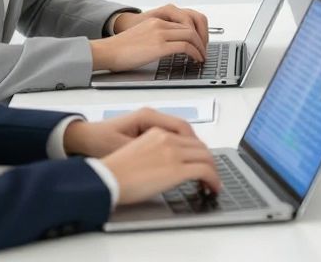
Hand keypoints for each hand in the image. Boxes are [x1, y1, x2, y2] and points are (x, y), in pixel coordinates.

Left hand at [63, 107, 195, 157]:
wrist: (81, 139)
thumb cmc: (98, 142)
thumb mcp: (126, 151)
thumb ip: (150, 155)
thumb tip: (173, 163)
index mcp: (148, 117)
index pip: (182, 128)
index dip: (197, 146)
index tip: (206, 161)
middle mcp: (151, 116)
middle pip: (185, 129)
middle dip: (198, 149)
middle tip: (207, 166)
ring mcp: (149, 122)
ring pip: (179, 133)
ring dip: (190, 149)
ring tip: (197, 165)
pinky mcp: (145, 130)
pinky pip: (170, 137)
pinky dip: (179, 148)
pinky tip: (180, 162)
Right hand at [90, 17, 207, 71]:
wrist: (107, 51)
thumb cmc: (120, 49)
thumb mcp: (142, 36)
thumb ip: (157, 36)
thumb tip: (171, 47)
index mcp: (156, 20)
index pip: (184, 21)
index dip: (196, 33)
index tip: (200, 43)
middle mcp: (160, 23)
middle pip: (191, 27)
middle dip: (202, 40)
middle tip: (205, 51)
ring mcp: (160, 33)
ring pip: (191, 35)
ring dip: (200, 47)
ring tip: (202, 56)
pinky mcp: (159, 46)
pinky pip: (185, 46)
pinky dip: (195, 53)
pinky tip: (195, 59)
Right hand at [96, 113, 222, 204]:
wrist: (106, 179)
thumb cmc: (115, 171)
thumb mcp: (136, 150)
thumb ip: (154, 150)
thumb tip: (166, 163)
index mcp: (157, 133)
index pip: (187, 137)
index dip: (197, 150)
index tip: (200, 160)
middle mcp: (167, 139)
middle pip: (200, 146)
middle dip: (208, 160)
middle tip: (209, 173)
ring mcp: (174, 153)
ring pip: (206, 157)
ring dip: (213, 170)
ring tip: (212, 182)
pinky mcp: (177, 169)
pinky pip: (205, 171)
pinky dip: (213, 179)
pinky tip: (212, 188)